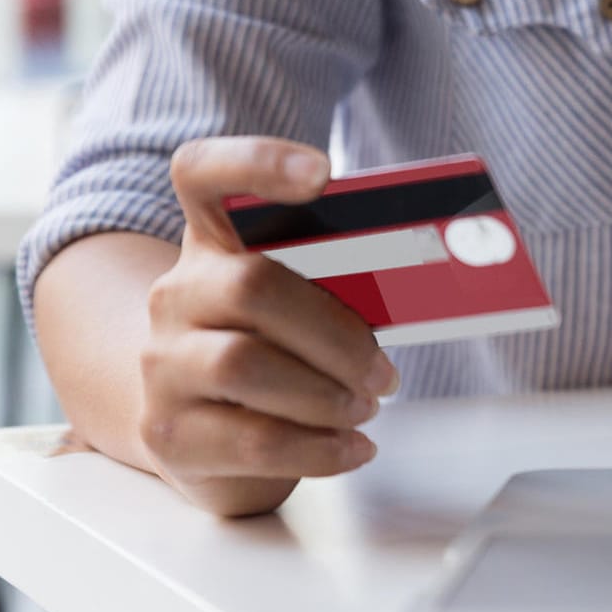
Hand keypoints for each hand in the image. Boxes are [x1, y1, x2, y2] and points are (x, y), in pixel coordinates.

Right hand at [139, 137, 398, 515]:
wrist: (200, 424)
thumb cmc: (278, 349)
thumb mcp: (308, 302)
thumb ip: (348, 277)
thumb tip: (448, 271)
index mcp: (213, 241)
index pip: (206, 174)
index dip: (258, 163)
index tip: (324, 173)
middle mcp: (176, 294)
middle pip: (251, 286)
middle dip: (336, 332)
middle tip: (383, 370)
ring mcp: (162, 364)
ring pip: (244, 364)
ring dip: (327, 392)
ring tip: (365, 405)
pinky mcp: (169, 435)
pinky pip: (253, 441)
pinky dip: (321, 448)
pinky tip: (352, 446)